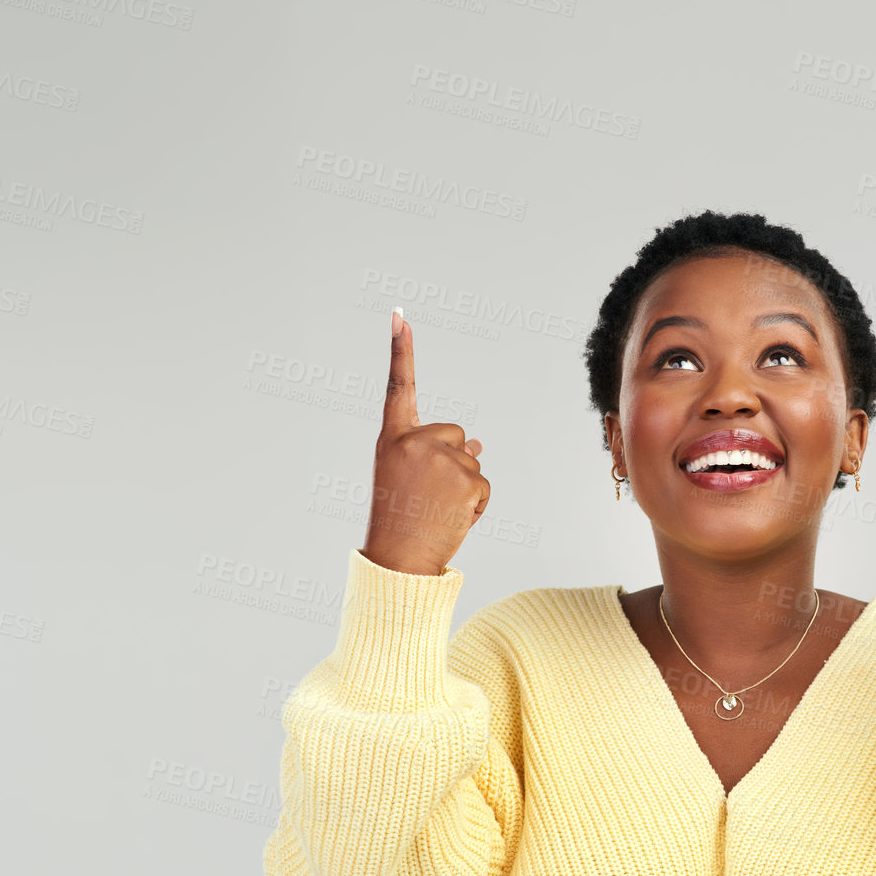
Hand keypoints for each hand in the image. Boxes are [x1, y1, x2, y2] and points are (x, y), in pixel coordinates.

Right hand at [360, 310, 489, 575]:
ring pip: (472, 461)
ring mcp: (440, 459)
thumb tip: (477, 445)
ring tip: (437, 510)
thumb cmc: (400, 519)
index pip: (398, 387)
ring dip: (464, 487)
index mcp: (392, 439)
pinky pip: (483, 484)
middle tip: (428, 496)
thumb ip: (434, 453)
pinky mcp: (466, 479)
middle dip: (452, 460)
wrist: (399, 560)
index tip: (399, 315)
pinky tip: (453, 517)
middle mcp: (414, 441)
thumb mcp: (407, 478)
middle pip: (456, 433)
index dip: (400, 350)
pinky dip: (476, 504)